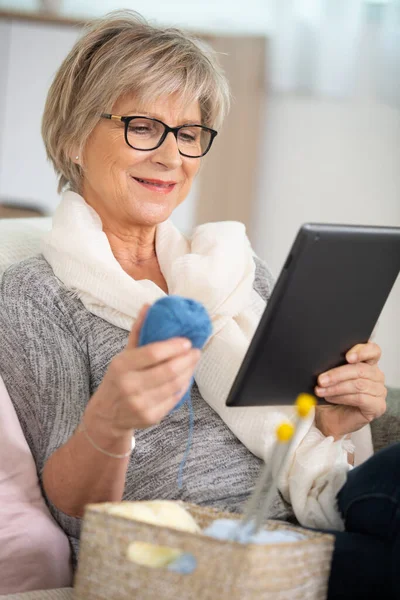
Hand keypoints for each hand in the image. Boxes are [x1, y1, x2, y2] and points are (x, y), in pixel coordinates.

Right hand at [89, 304, 200, 434]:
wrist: (106, 415)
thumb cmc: (118, 379)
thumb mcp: (123, 355)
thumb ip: (138, 331)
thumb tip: (148, 306)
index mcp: (122, 366)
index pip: (153, 353)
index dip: (174, 346)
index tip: (187, 341)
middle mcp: (130, 385)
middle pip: (168, 370)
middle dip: (187, 359)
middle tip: (196, 351)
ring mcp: (140, 404)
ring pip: (175, 385)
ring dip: (189, 372)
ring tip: (193, 362)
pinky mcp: (151, 417)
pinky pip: (174, 399)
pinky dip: (183, 387)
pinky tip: (185, 378)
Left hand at [314, 342, 386, 438]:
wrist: (328, 419)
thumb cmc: (330, 396)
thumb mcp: (330, 377)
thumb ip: (332, 366)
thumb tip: (321, 360)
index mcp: (368, 363)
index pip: (373, 350)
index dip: (361, 351)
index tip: (347, 357)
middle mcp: (376, 376)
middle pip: (361, 369)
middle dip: (337, 374)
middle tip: (321, 379)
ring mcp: (379, 391)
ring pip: (358, 384)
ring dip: (336, 387)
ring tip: (321, 390)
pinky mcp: (377, 406)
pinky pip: (360, 398)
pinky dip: (342, 397)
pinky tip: (330, 398)